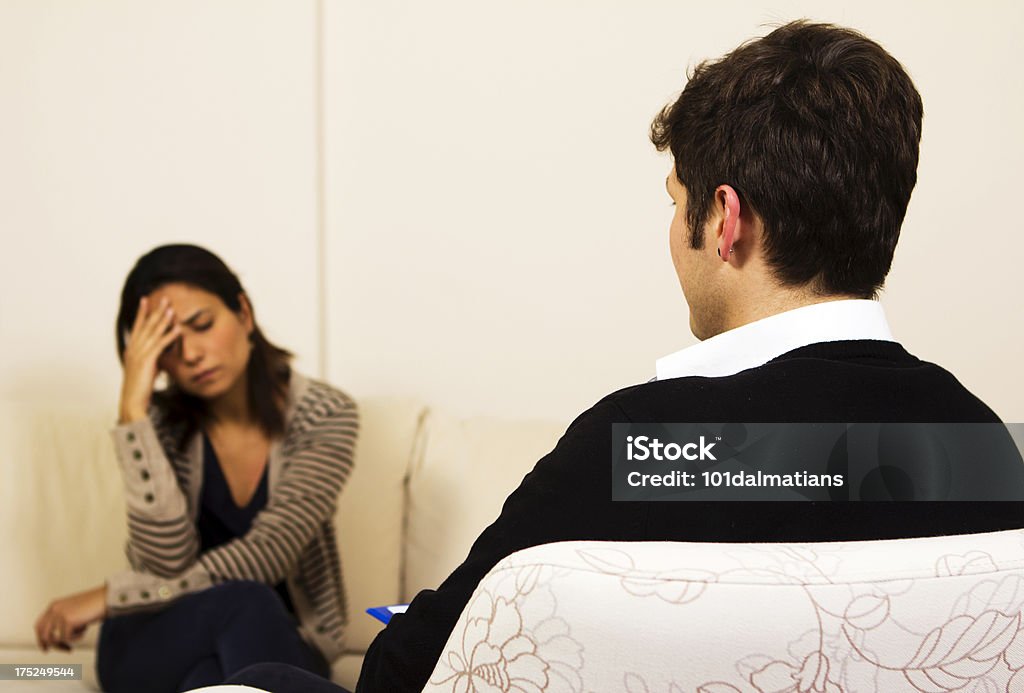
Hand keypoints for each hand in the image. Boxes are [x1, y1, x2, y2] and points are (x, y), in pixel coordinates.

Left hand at [35, 585, 107, 651]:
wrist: (106, 598)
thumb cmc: (95, 604)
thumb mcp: (74, 611)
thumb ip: (63, 620)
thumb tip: (59, 638)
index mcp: (54, 605)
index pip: (39, 625)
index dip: (41, 638)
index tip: (46, 647)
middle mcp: (54, 609)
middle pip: (42, 634)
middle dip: (51, 645)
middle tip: (62, 649)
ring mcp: (60, 615)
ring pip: (53, 638)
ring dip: (64, 643)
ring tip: (78, 638)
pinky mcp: (67, 621)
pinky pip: (67, 638)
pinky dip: (77, 637)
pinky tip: (85, 630)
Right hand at [119, 296, 179, 422]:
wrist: (132, 402)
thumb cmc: (140, 388)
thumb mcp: (146, 370)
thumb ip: (151, 360)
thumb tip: (159, 355)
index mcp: (131, 350)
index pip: (137, 327)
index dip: (142, 313)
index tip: (146, 300)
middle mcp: (133, 349)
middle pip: (145, 326)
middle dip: (155, 311)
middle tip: (164, 299)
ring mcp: (139, 355)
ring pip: (152, 333)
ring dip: (163, 320)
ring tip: (171, 308)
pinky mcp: (147, 362)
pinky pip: (160, 345)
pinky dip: (169, 336)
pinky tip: (178, 329)